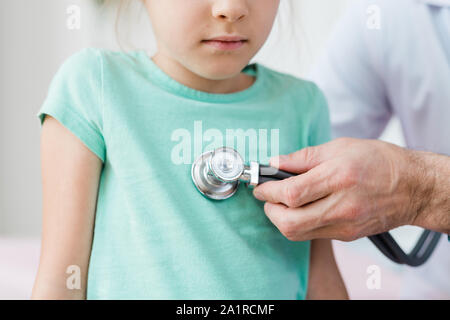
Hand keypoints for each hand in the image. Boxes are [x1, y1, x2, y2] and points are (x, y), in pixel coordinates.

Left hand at [252, 138, 437, 240]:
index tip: (260, 186)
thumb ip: (303, 157)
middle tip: (267, 198)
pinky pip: (312, 234)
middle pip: (289, 222)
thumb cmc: (379, 161)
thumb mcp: (340, 147)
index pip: (292, 193)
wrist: (413, 187)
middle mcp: (341, 206)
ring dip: (281, 219)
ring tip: (282, 202)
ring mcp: (344, 225)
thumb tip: (275, 162)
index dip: (268, 191)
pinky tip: (301, 208)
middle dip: (269, 210)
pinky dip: (299, 223)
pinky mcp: (346, 235)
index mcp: (338, 178)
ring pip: (297, 233)